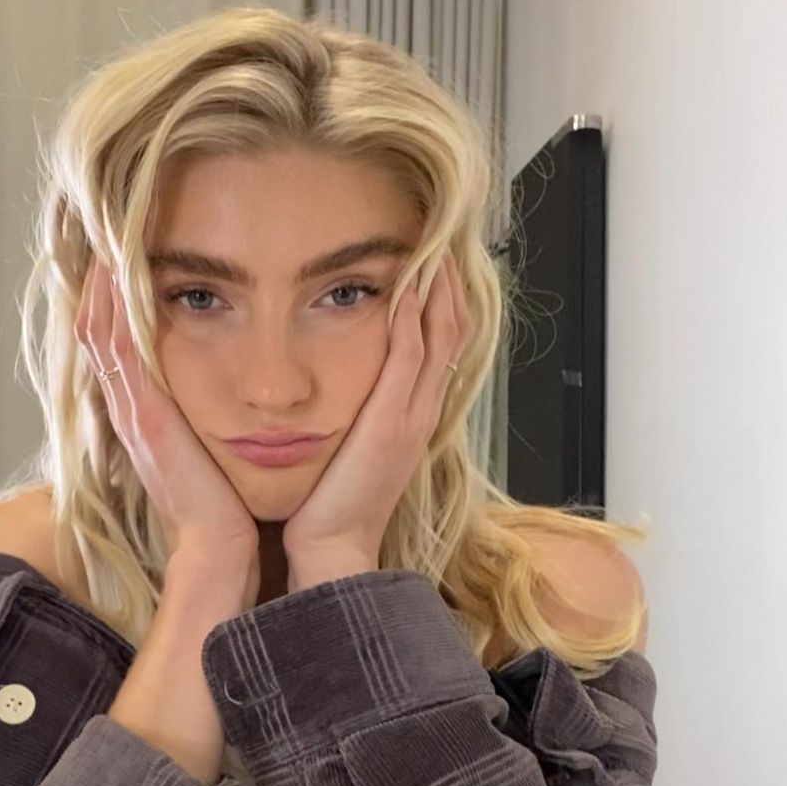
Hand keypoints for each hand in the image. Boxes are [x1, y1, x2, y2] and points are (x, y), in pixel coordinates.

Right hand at [75, 256, 260, 599]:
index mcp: (147, 413)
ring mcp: (132, 413)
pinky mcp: (144, 419)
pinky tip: (117, 271)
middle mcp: (131, 408)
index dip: (112, 297)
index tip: (122, 250)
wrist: (221, 553)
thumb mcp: (211, 449)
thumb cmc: (225, 506)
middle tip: (102, 226)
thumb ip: (208, 417)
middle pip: (97, 327)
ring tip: (104, 232)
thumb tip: (228, 388)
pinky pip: (121, 352)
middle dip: (98, 278)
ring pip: (100, 331)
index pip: (118, 341)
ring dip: (100, 282)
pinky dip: (115, 310)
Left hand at [282, 250, 471, 567]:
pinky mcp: (392, 422)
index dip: (444, 299)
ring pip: (442, 337)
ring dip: (439, 288)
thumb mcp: (352, 448)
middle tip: (443, 238)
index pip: (443, 344)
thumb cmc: (331, 503)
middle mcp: (422, 411)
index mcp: (413, 415)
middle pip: (454, 331)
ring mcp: (412, 416)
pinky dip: (413, 318)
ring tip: (434, 245)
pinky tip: (406, 286)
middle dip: (451, 282)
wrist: (333, 547)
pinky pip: (410, 357)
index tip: (434, 260)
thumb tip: (346, 387)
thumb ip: (356, 414)